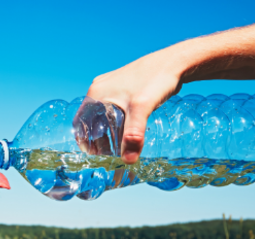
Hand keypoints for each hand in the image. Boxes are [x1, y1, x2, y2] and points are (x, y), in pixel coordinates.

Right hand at [86, 48, 185, 163]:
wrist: (174, 62)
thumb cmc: (156, 80)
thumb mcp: (142, 109)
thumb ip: (134, 135)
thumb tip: (128, 161)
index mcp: (96, 93)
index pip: (80, 122)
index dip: (84, 141)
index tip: (93, 155)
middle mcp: (100, 89)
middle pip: (91, 120)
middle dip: (97, 138)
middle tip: (107, 154)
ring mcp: (111, 86)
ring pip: (102, 114)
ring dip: (107, 130)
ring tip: (117, 145)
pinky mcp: (122, 87)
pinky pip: (113, 108)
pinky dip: (116, 121)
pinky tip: (127, 129)